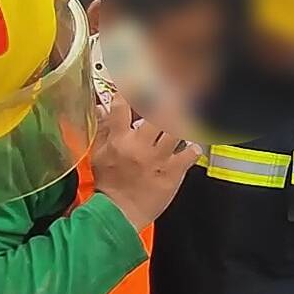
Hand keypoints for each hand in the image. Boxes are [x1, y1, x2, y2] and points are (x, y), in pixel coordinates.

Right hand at [91, 92, 200, 228]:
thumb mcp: (99, 155)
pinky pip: (189, 154)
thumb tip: (101, 107)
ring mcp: (158, 159)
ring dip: (183, 120)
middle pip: (155, 114)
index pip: (121, 107)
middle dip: (166, 99)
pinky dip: (194, 147)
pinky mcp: (172, 173)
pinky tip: (193, 145)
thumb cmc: (110, 185)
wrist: (120, 213)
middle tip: (175, 92)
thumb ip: (103, 130)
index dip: (130, 89)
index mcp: (118, 140)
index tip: (138, 80)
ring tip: (187, 115)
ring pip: (175, 130)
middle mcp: (138, 146)